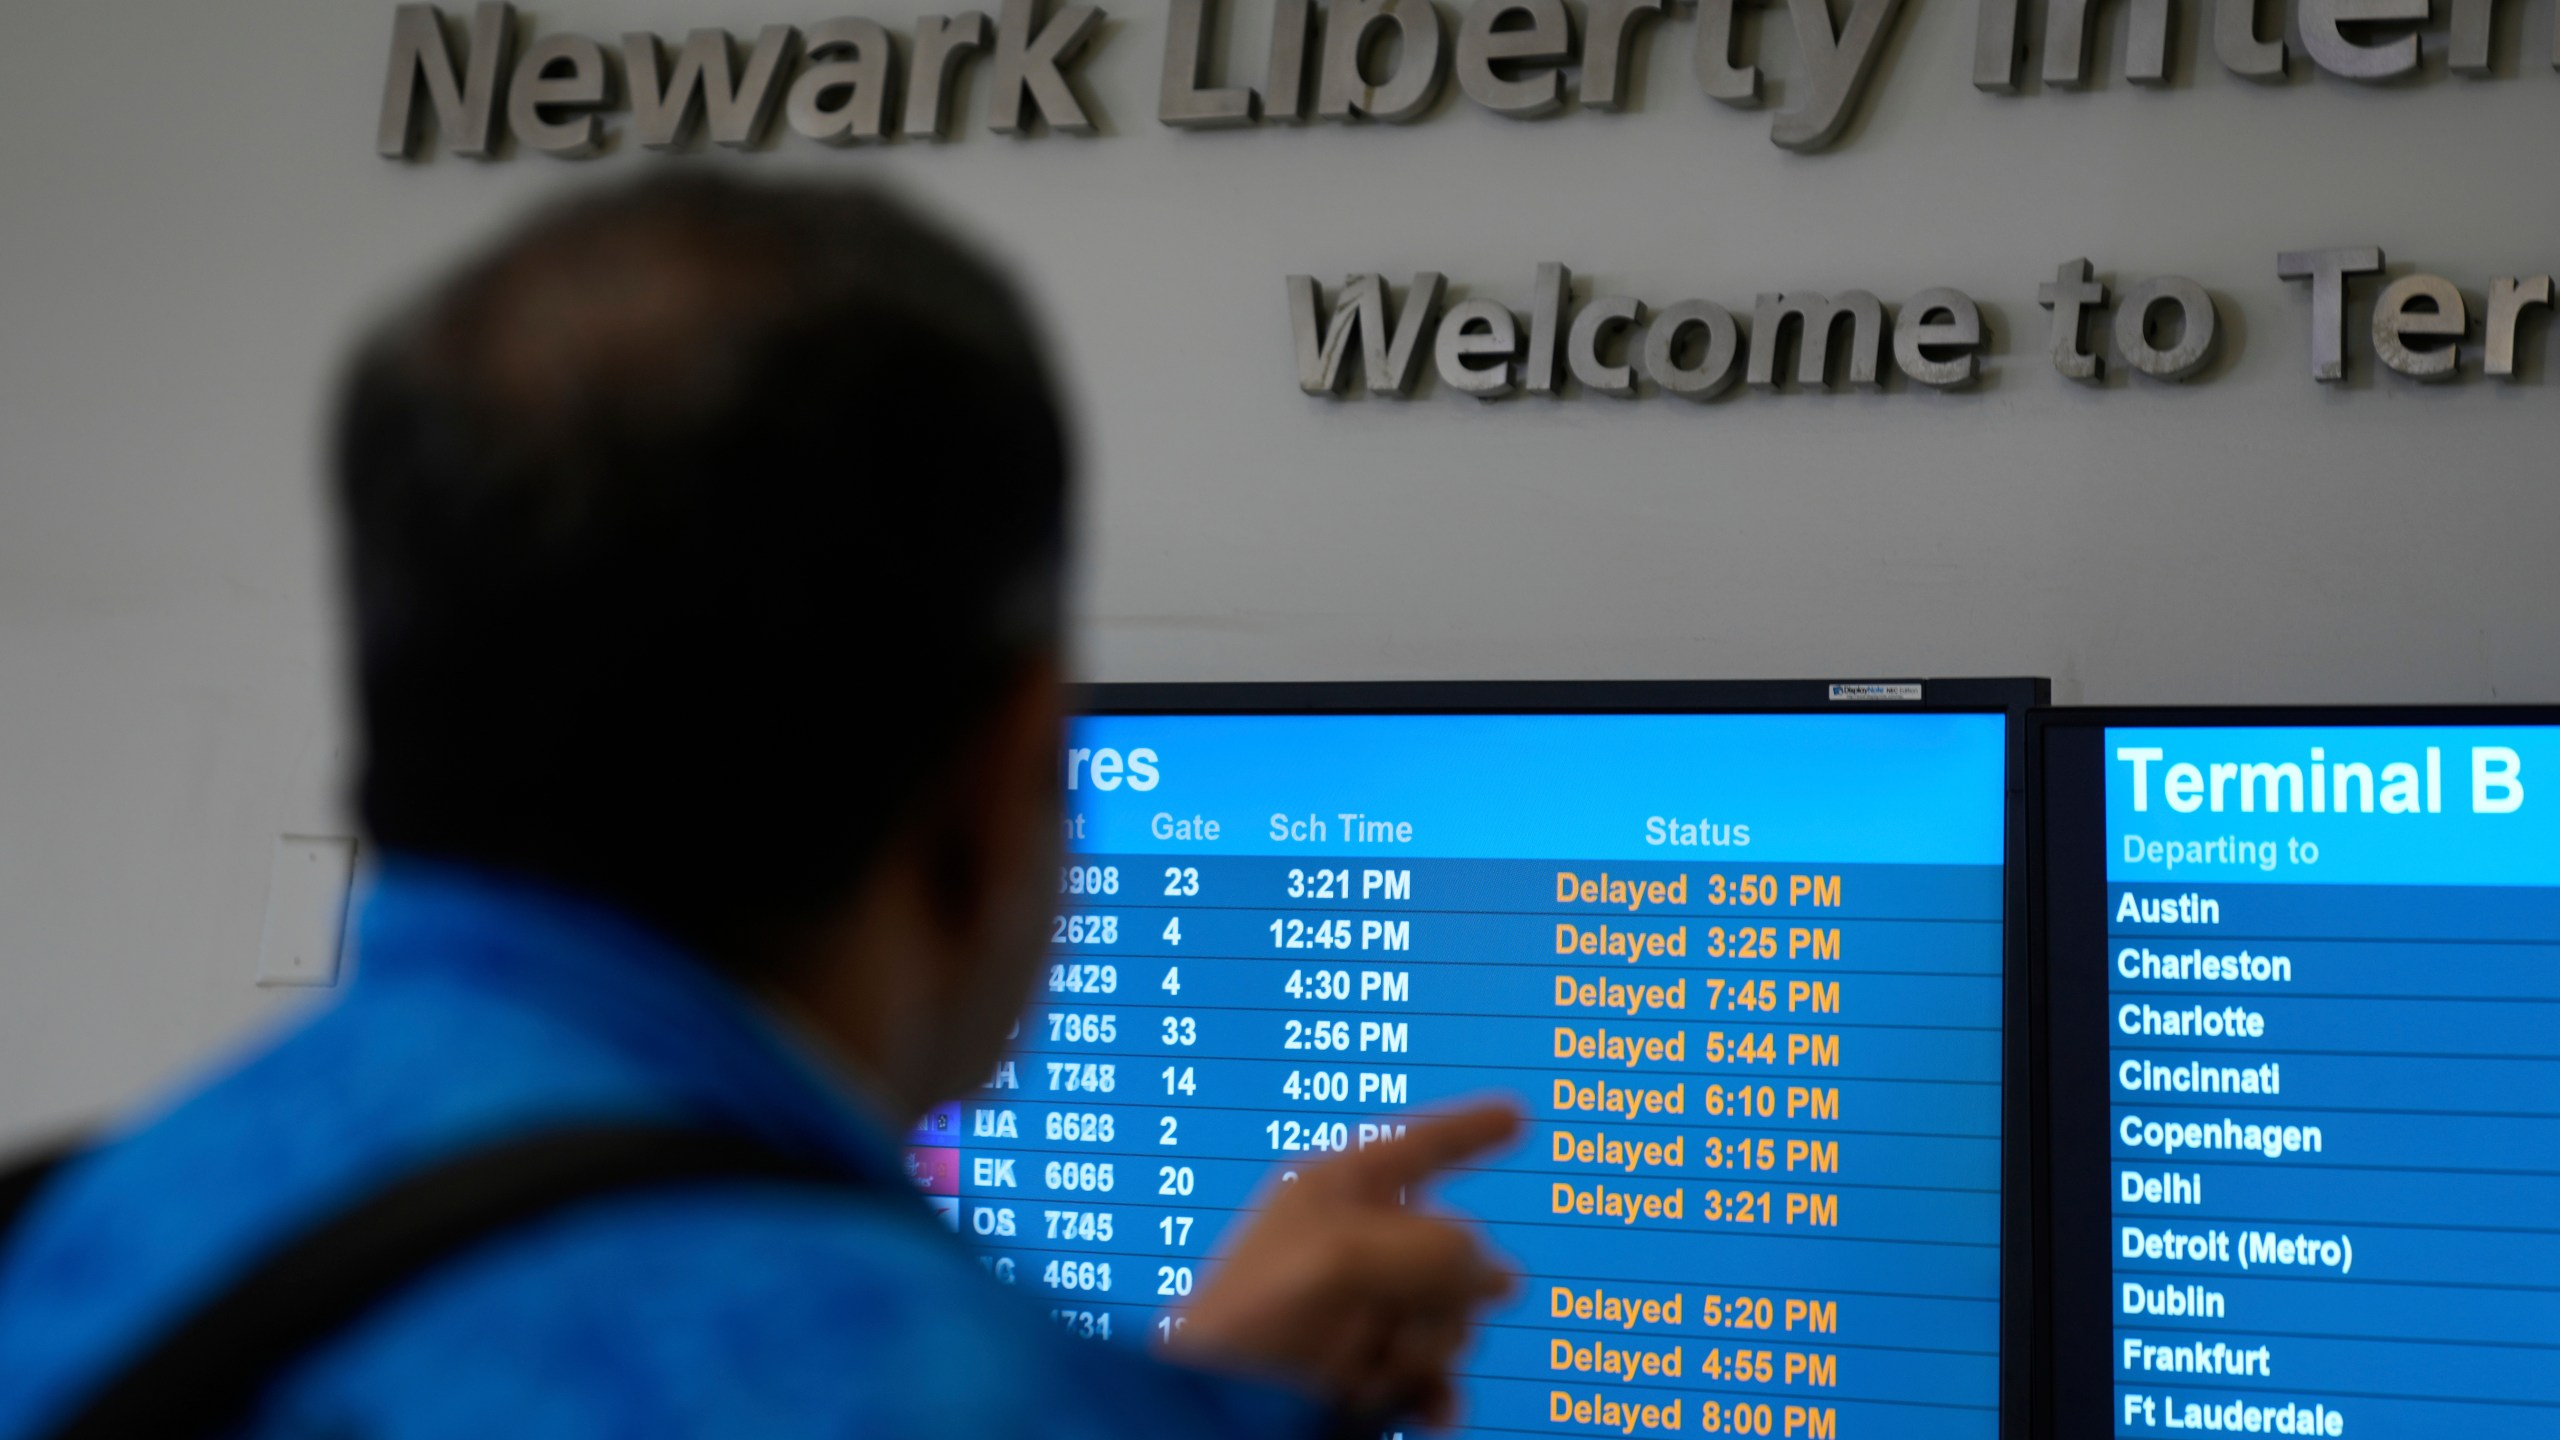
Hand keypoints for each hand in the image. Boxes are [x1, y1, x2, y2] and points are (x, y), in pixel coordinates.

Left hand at [1167, 1100, 1520, 1426]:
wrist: (1210, 1412)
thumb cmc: (1257, 1320)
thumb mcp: (1346, 1258)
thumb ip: (1432, 1246)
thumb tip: (1487, 1272)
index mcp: (1333, 1190)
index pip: (1416, 1143)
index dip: (1469, 1129)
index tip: (1516, 1115)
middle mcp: (1350, 1240)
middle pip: (1451, 1244)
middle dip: (1450, 1290)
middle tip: (1425, 1317)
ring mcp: (1357, 1306)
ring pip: (1447, 1312)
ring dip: (1431, 1346)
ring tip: (1380, 1370)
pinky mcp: (1361, 1366)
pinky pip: (1430, 1370)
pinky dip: (1435, 1391)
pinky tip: (1434, 1412)